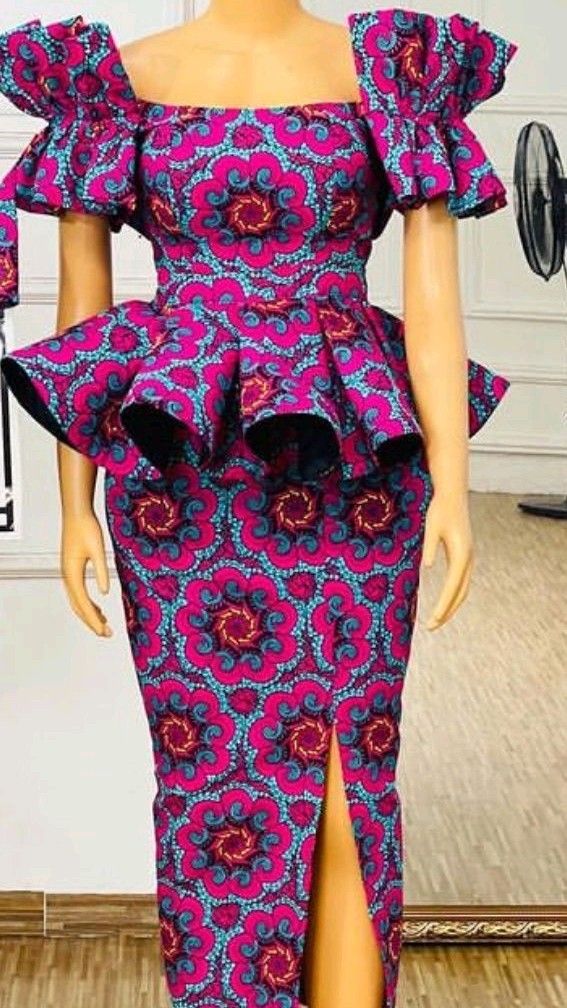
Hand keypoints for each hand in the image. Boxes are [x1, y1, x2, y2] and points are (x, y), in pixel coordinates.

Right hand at [60, 511, 111, 636]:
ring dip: (89, 614)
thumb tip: (105, 593)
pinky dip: (87, 603)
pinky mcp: (72, 569)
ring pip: (77, 602)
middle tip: (106, 634)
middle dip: (92, 622)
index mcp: (72, 574)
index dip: (94, 620)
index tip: (105, 632)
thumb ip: (101, 571)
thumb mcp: (98, 550)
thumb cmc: (86, 528)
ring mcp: (68, 573)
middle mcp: (68, 577)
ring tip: (104, 624)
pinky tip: (98, 606)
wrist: (76, 514)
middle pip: (78, 607)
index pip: (83, 605)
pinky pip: (78, 592)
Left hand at [421, 492, 473, 629]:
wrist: (452, 497)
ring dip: (451, 606)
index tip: (433, 620)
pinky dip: (454, 596)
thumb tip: (426, 567)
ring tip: (437, 620)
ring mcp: (469, 559)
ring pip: (463, 590)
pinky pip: (462, 582)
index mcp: (461, 555)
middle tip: (431, 626)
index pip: (452, 588)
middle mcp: (469, 560)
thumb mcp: (431, 528)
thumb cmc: (439, 511)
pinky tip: (444, 602)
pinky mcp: (465, 556)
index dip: (443, 607)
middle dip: (447, 612)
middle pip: (460, 594)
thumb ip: (429, 547)